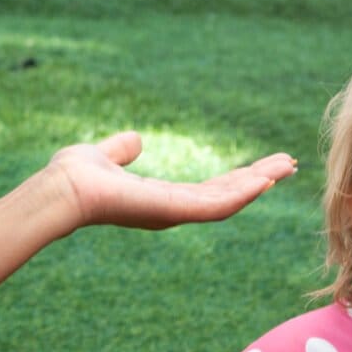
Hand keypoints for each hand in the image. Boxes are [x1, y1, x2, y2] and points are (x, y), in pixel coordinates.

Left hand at [47, 132, 296, 234]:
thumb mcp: (105, 156)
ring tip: (286, 166)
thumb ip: (121, 150)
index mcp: (160, 197)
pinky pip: (216, 205)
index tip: (262, 167)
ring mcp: (175, 212)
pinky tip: (265, 179)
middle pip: (227, 195)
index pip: (208, 190)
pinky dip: (242, 193)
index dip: (236, 179)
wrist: (62, 188)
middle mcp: (172, 209)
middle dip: (258, 180)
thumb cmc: (75, 176)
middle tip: (288, 164)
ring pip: (229, 200)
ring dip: (258, 182)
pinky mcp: (174, 210)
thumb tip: (135, 140)